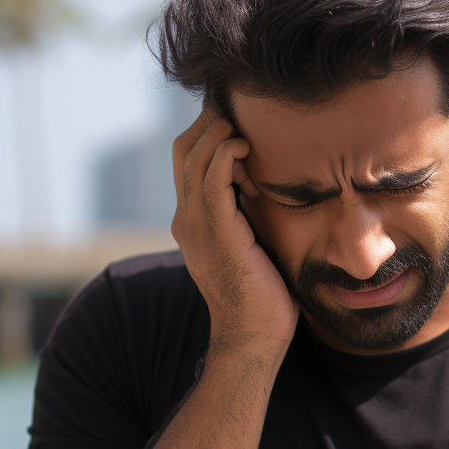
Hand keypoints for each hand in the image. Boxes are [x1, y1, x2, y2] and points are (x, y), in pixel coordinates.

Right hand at [172, 109, 296, 353]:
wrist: (253, 335)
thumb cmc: (261, 294)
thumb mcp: (250, 243)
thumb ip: (246, 215)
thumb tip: (264, 187)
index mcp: (192, 221)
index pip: (187, 160)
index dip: (209, 134)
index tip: (242, 124)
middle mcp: (186, 219)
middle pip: (184, 150)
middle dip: (211, 123)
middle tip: (242, 113)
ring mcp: (196, 225)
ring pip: (195, 158)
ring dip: (220, 133)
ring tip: (246, 127)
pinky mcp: (217, 232)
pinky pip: (213, 179)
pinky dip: (226, 155)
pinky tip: (245, 149)